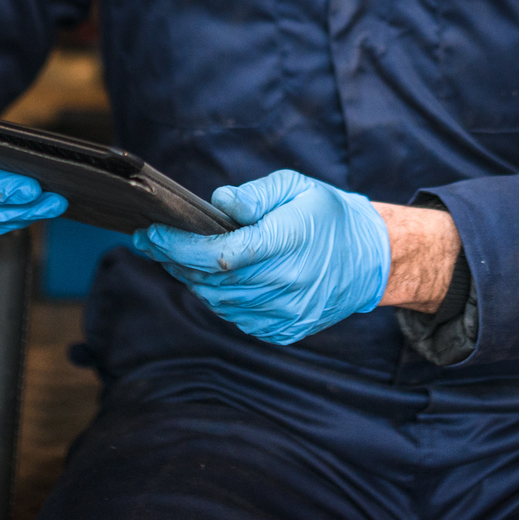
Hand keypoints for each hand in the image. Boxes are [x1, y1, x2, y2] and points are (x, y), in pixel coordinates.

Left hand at [131, 169, 390, 344]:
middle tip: (151, 242)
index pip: (221, 254)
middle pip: (213, 281)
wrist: (368, 259)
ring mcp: (287, 314)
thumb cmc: (326, 215)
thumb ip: (255, 194)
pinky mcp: (285, 332)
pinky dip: (219, 298)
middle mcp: (288, 284)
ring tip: (178, 257)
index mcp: (289, 243)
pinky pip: (237, 318)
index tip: (150, 234)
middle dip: (175, 261)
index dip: (179, 247)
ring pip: (220, 302)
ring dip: (193, 280)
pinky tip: (213, 278)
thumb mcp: (296, 188)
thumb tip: (217, 201)